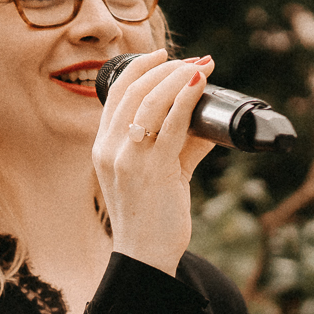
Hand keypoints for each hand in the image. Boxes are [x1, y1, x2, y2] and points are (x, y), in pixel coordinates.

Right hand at [90, 51, 216, 274]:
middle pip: (134, 91)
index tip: (164, 56)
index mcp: (104, 148)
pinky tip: (200, 84)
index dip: (140, 68)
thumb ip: (181, 147)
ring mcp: (128, 159)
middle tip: (193, 61)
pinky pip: (170, 124)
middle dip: (165, 68)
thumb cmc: (151, 219)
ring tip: (201, 68)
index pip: (116, 94)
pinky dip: (187, 98)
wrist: (145, 257)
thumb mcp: (161, 175)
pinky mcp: (152, 169)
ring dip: (178, 78)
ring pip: (151, 102)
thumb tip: (208, 124)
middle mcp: (110, 149)